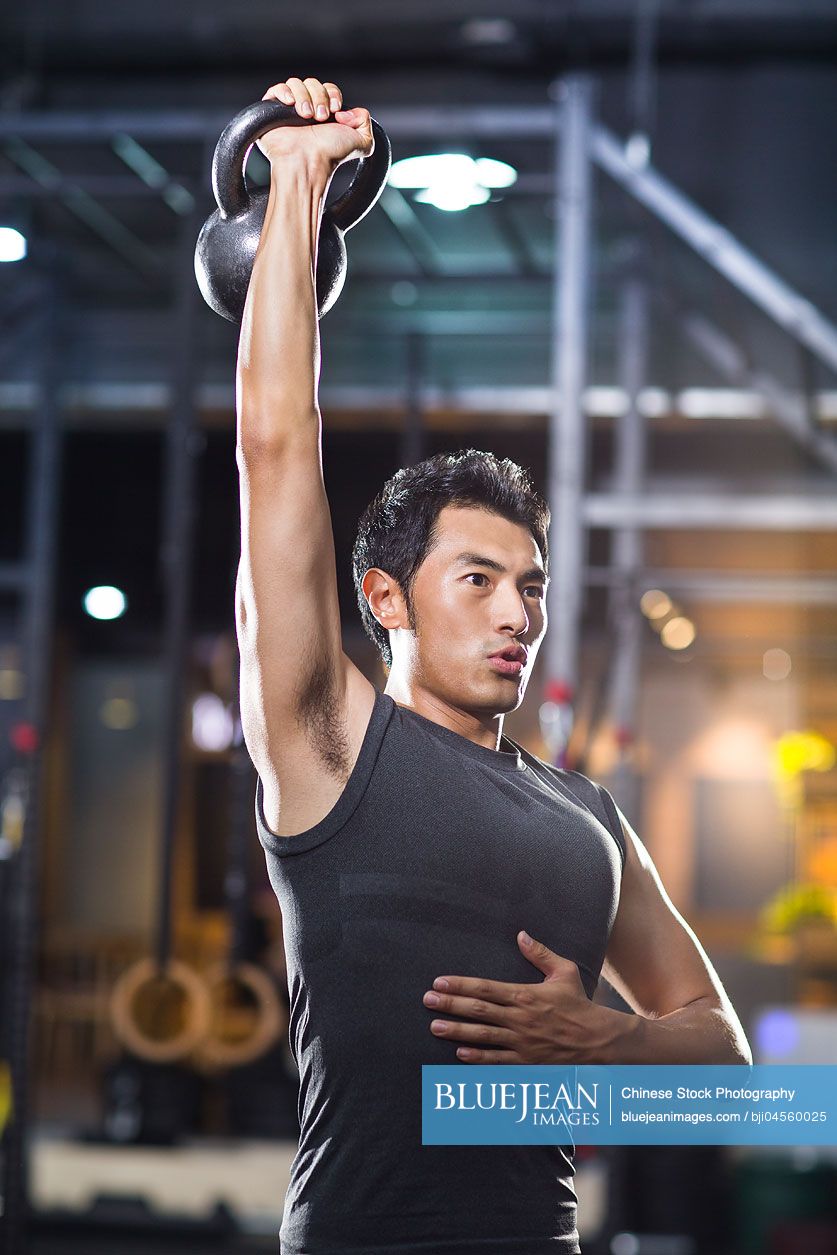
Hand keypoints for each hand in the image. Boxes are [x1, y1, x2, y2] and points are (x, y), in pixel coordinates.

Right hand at [256, 76, 373, 170]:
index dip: (333, 94)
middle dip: (320, 97)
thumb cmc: (330, 157)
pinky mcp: (271, 112)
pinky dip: (284, 92)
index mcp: (324, 113)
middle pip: (313, 82)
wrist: (309, 163)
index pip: (328, 88)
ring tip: (306, 116)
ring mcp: (288, 111)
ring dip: (304, 97)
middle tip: (321, 118)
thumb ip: (366, 123)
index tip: (335, 112)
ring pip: (296, 83)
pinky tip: (290, 104)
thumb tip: (349, 112)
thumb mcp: (362, 142)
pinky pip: (276, 89)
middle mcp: (307, 110)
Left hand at [422, 931, 613, 1063]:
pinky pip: (497, 1061)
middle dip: (450, 1005)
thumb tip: (521, 934)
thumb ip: (540, 953)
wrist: (597, 1039)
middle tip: (427, 1001)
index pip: (485, 988)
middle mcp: (519, 1019)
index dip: (460, 985)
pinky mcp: (526, 1062)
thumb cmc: (579, 1003)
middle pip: (478, 1011)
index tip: (439, 982)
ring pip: (482, 1036)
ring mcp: (521, 1042)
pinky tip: (459, 1054)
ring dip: (456, 1031)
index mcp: (525, 995)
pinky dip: (477, 1058)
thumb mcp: (564, 972)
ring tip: (435, 1027)